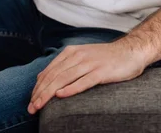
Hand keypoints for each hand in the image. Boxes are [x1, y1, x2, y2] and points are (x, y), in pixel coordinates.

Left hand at [28, 40, 147, 113]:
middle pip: (54, 76)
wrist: (130, 51)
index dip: (38, 86)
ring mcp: (89, 63)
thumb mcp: (82, 58)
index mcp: (71, 52)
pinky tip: (61, 96)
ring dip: (49, 93)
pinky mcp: (101, 72)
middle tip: (31, 108)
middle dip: (40, 92)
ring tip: (40, 105)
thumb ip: (65, 66)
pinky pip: (83, 81)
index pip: (49, 71)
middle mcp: (78, 56)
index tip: (31, 100)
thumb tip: (44, 78)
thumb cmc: (105, 58)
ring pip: (64, 78)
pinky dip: (71, 88)